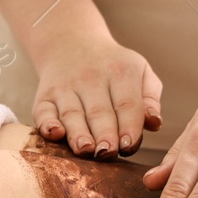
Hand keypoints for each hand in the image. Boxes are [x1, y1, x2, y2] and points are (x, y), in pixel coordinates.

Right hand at [30, 32, 162, 157]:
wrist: (72, 44)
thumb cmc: (114, 67)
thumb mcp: (140, 72)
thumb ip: (149, 99)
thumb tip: (154, 123)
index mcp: (120, 72)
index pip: (127, 103)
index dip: (129, 125)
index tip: (129, 146)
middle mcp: (91, 78)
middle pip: (99, 111)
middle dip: (104, 134)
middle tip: (108, 153)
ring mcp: (65, 87)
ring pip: (72, 113)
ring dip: (78, 133)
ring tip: (86, 150)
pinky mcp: (44, 97)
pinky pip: (43, 112)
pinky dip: (47, 123)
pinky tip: (54, 133)